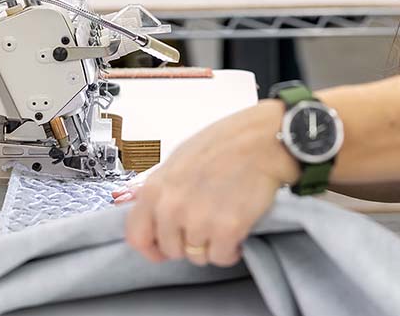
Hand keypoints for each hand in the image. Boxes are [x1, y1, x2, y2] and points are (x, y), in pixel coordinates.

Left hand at [121, 99, 299, 266]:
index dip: (152, 247)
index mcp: (154, 189)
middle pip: (171, 250)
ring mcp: (198, 221)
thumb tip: (156, 215)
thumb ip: (163, 190)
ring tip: (223, 223)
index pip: (137, 236)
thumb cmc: (223, 144)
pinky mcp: (227, 230)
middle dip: (188, 243)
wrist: (262, 141)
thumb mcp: (178, 160)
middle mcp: (171, 208)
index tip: (165, 248)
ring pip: (197, 257)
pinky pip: (221, 258)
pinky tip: (237, 234)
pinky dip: (230, 251)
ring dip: (211, 246)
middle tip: (205, 226)